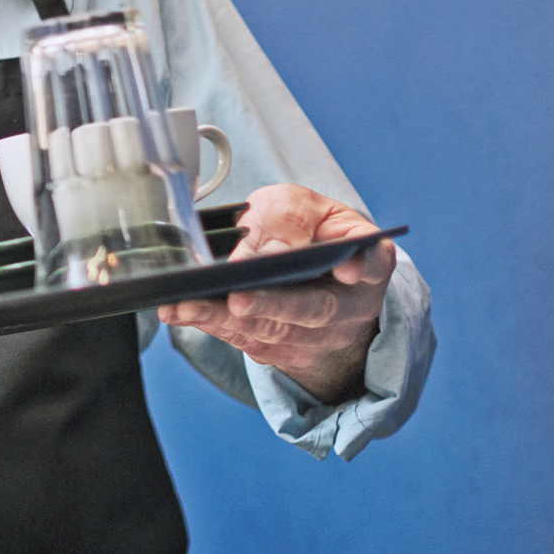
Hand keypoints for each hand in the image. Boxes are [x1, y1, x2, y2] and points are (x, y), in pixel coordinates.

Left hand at [157, 183, 397, 404]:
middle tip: (239, 300)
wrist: (298, 258)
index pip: (374, 264)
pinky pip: (245, 340)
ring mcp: (319, 334)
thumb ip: (289, 219)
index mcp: (365, 259)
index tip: (347, 269)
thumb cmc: (302, 225)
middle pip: (315, 309)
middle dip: (273, 305)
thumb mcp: (297, 204)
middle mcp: (350, 305)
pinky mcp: (283, 349)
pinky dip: (210, 325)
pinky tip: (179, 313)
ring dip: (224, 319)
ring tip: (185, 306)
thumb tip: (274, 251)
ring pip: (273, 331)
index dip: (364, 266)